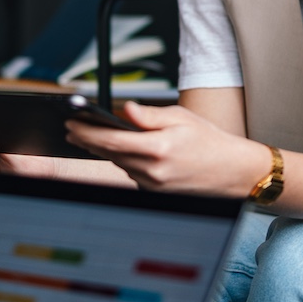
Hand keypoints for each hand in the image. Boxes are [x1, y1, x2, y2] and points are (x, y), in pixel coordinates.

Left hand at [65, 102, 266, 197]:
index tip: (72, 123)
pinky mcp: (155, 192)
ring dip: (103, 150)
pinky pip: (131, 173)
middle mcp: (153, 171)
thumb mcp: (180, 117)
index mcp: (157, 149)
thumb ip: (148, 115)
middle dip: (87, 141)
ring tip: (88, 136)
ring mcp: (153, 185)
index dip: (87, 131)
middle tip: (72, 129)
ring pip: (119, 164)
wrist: (231, 171)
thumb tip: (124, 109)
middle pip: (109, 154)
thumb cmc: (209, 141)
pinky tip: (118, 149)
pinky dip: (123, 160)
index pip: (111, 140)